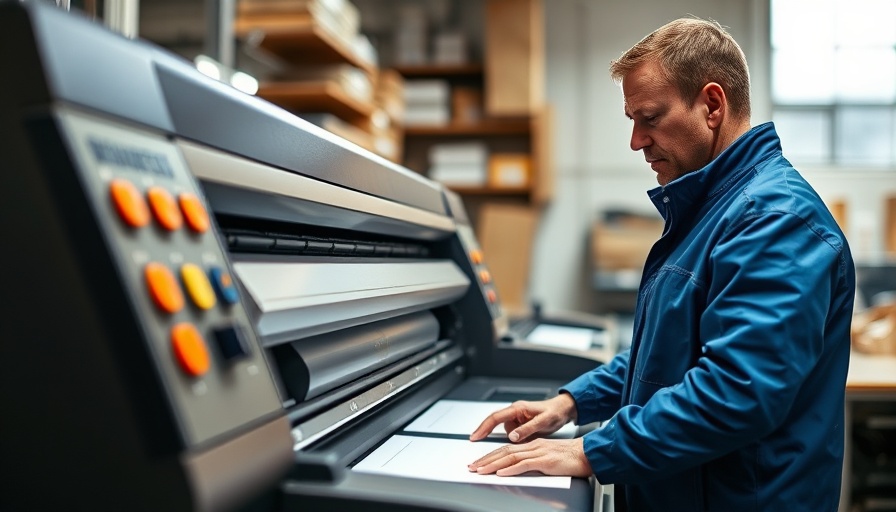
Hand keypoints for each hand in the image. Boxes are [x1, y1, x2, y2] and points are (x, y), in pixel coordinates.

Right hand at [468, 393, 577, 442]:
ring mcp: (517, 416)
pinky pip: (512, 432)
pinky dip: (515, 438)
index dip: (484, 427)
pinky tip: (525, 439)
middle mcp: (515, 411)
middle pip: (494, 421)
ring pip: (505, 430)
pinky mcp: (520, 422)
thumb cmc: (554, 413)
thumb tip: (512, 437)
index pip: (495, 417)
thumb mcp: (543, 422)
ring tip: (527, 437)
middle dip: (484, 430)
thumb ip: (527, 429)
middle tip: (474, 439)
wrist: (563, 410)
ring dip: (510, 437)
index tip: (475, 436)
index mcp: (518, 408)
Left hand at [468, 437, 591, 477]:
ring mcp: (538, 452)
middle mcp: (532, 446)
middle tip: (472, 467)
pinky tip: (501, 473)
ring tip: (480, 470)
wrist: (588, 454)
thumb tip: (518, 468)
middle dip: (486, 460)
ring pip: (510, 457)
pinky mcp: (545, 461)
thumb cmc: (571, 458)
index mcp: (532, 445)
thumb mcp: (547, 458)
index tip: (479, 463)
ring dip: (493, 465)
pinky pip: (524, 464)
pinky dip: (511, 469)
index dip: (490, 456)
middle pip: (504, 452)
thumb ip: (533, 461)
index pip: (506, 450)